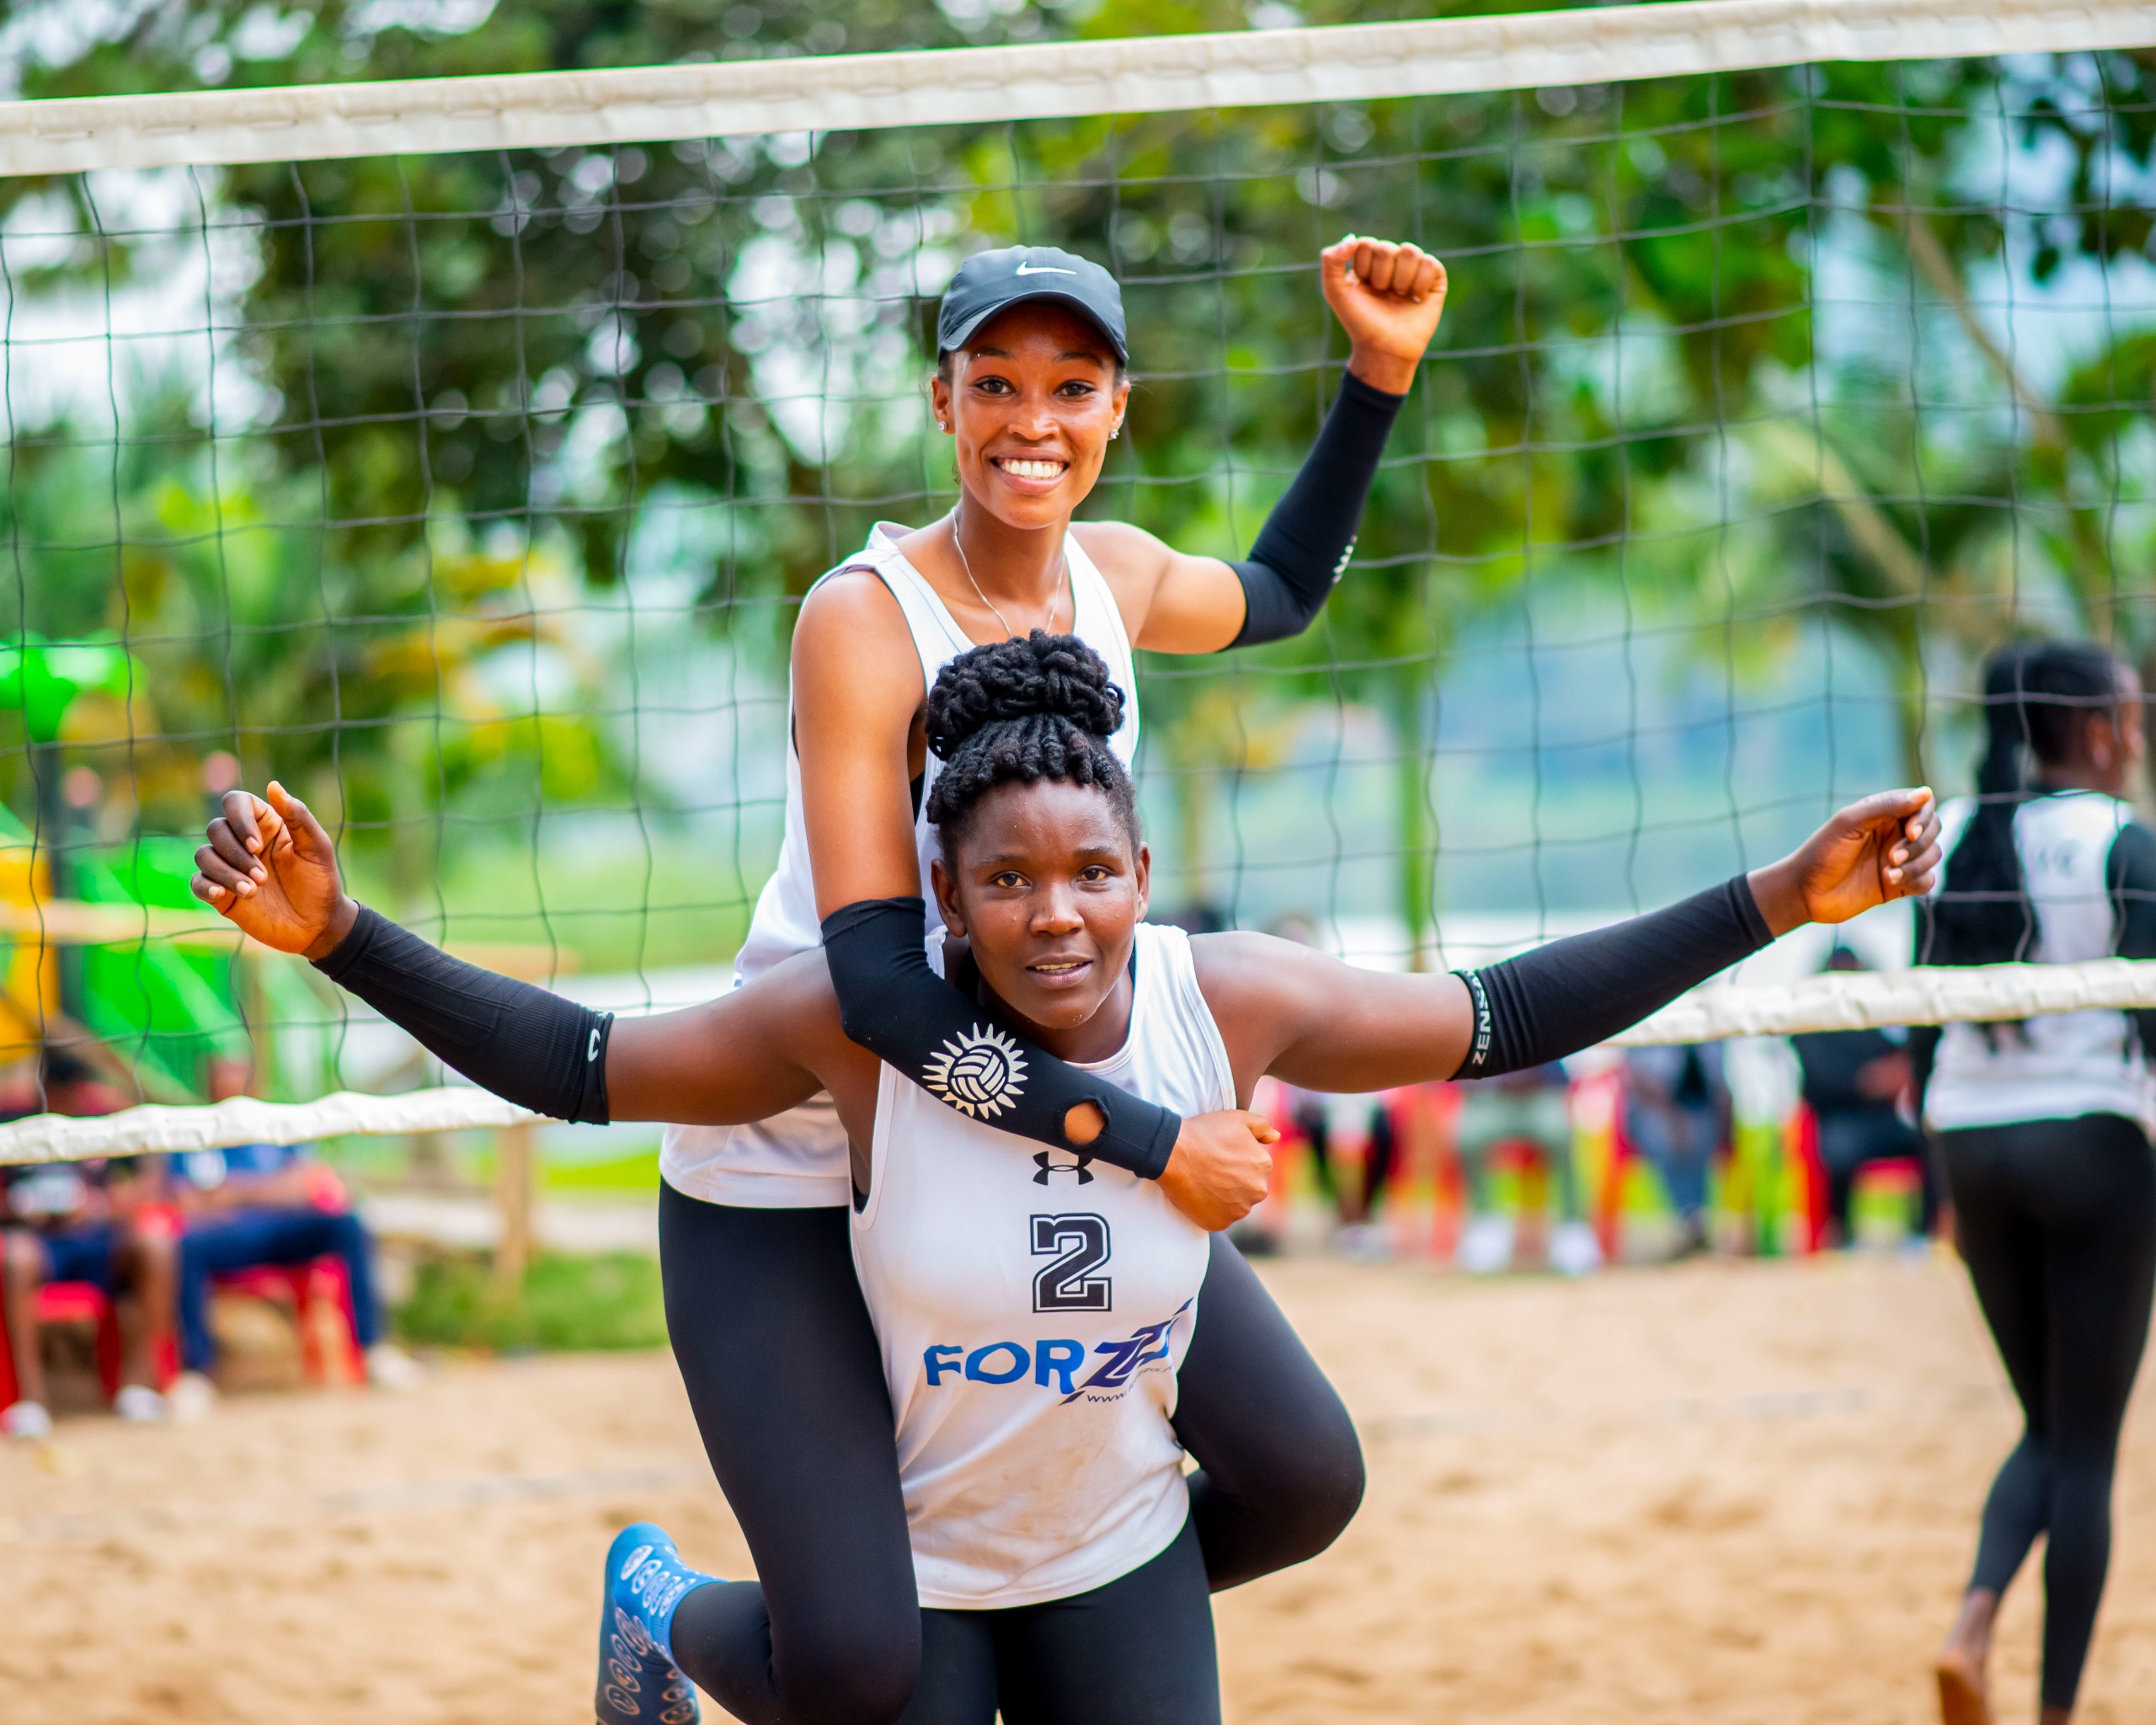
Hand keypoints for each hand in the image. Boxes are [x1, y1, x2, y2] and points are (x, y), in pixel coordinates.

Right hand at [190, 782, 358, 960]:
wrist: (318, 925)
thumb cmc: (321, 883)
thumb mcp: (316, 848)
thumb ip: (298, 816)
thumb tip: (273, 786)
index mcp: (266, 825)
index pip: (235, 802)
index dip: (239, 819)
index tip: (257, 845)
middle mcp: (243, 842)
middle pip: (216, 829)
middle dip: (237, 854)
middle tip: (264, 877)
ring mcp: (230, 867)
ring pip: (204, 855)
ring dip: (226, 872)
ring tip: (253, 891)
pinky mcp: (221, 893)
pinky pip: (197, 882)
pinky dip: (205, 885)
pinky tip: (222, 894)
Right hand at [1155, 1109, 1279, 1231]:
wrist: (1173, 1152)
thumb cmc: (1205, 1132)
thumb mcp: (1238, 1118)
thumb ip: (1263, 1127)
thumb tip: (1276, 1138)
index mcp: (1264, 1166)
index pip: (1256, 1167)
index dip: (1238, 1160)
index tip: (1221, 1155)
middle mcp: (1258, 1191)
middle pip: (1248, 1188)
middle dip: (1235, 1181)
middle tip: (1212, 1169)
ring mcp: (1239, 1211)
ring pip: (1235, 1205)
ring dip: (1225, 1197)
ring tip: (1205, 1181)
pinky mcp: (1220, 1223)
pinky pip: (1220, 1218)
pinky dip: (1212, 1210)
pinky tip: (1200, 1195)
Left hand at [1321, 235, 1447, 394]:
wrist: (1384, 349)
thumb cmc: (1360, 322)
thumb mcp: (1335, 292)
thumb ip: (1331, 261)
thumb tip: (1351, 239)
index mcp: (1368, 262)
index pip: (1366, 244)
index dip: (1363, 268)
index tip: (1363, 288)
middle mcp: (1392, 262)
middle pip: (1387, 248)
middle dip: (1380, 277)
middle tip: (1382, 295)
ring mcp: (1414, 269)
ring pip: (1410, 251)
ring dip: (1400, 280)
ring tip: (1399, 297)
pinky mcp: (1434, 279)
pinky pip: (1430, 263)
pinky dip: (1419, 284)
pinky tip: (1416, 299)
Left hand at [1748, 788, 1942, 935]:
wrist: (1805, 893)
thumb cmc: (1822, 852)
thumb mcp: (1849, 823)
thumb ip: (1886, 806)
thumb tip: (1925, 792)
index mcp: (1883, 813)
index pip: (1923, 805)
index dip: (1923, 817)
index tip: (1909, 832)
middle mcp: (1894, 833)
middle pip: (1933, 829)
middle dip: (1918, 845)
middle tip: (1890, 858)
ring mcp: (1899, 858)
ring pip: (1933, 855)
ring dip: (1915, 865)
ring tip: (1887, 874)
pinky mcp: (1900, 883)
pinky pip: (1928, 880)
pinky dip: (1917, 881)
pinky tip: (1892, 883)